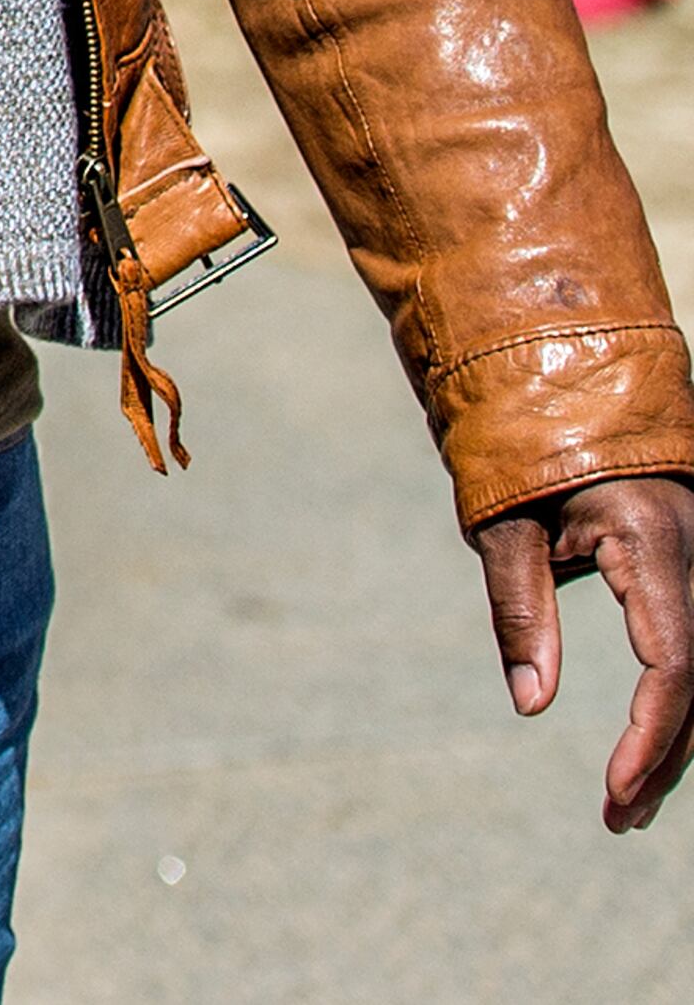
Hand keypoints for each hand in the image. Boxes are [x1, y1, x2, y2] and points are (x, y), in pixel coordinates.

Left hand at [476, 471, 693, 829]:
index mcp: (652, 544)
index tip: (615, 792)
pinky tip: (649, 745)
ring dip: (673, 738)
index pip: (675, 668)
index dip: (651, 737)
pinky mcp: (685, 564)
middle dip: (664, 757)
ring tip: (629, 802)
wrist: (548, 361)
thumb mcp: (505, 520)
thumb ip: (521, 609)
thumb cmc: (516, 438)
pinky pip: (692, 645)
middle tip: (618, 818)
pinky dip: (676, 702)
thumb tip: (531, 705)